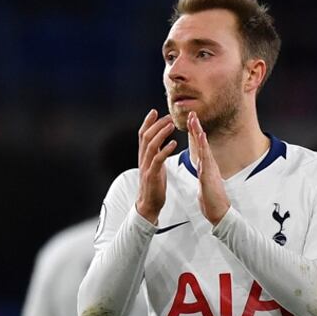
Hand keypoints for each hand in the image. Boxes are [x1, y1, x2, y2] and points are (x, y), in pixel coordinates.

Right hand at [135, 109, 176, 223]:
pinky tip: (174, 143)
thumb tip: (161, 143)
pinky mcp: (152, 175)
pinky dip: (166, 150)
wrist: (148, 204)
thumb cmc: (154, 186)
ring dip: (161, 133)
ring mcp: (146, 166)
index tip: (154, 111)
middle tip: (168, 116)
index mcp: (144, 156)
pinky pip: (158, 159)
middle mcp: (143, 159)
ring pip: (151, 145)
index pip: (142, 135)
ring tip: (171, 125)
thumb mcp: (155, 167)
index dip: (147, 122)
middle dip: (156, 124)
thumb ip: (156, 155)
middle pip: (146, 136)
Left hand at [187, 112, 230, 224]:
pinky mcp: (208, 177)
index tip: (190, 119)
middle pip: (202, 143)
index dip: (194, 132)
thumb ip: (204, 170)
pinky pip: (204, 162)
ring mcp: (210, 170)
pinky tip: (199, 146)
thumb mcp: (205, 180)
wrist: (218, 211)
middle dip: (197, 128)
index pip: (199, 146)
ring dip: (199, 136)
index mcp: (206, 165)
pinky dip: (202, 152)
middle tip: (192, 113)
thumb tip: (201, 163)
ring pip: (204, 149)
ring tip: (195, 123)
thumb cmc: (211, 198)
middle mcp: (209, 165)